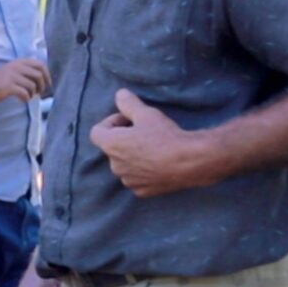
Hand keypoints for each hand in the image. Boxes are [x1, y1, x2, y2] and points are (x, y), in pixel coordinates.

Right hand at [0, 58, 50, 103]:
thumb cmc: (2, 79)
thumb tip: (44, 78)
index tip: (47, 84)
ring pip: (32, 86)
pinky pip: (24, 93)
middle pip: (38, 76)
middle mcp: (17, 67)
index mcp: (20, 62)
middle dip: (41, 86)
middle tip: (38, 93)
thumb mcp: (14, 69)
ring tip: (28, 96)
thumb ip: (27, 70)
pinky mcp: (8, 87)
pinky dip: (26, 98)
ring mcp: (12, 76)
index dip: (47, 75)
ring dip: (33, 94)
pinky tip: (22, 100)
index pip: (40, 65)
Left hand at [89, 89, 216, 197]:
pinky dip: (143, 171)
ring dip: (132, 156)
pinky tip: (159, 163)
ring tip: (153, 147)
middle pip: (112, 148)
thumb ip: (128, 103)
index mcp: (110, 145)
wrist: (190, 162)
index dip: (111, 122)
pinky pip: (137, 178)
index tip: (128, 119)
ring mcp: (128, 180)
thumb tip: (119, 94)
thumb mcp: (146, 113)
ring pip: (124, 164)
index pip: (97, 131)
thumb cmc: (165, 136)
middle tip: (143, 131)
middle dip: (123, 139)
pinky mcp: (142, 191)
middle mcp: (115, 165)